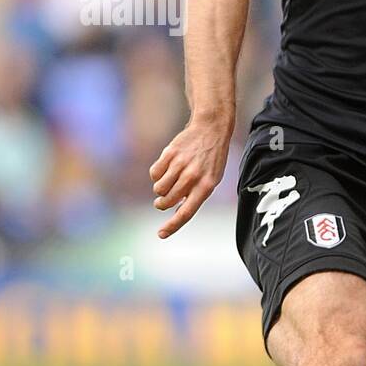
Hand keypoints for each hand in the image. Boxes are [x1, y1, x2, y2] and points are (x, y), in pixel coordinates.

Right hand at [149, 116, 232, 237]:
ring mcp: (180, 165)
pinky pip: (154, 173)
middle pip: (167, 201)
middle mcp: (193, 177)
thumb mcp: (212, 180)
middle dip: (161, 204)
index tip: (160, 234)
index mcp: (206, 187)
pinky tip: (166, 169)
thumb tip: (178, 211)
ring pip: (158, 188)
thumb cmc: (211, 160)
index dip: (172, 226)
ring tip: (169, 181)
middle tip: (162, 200)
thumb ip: (196, 196)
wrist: (211, 130)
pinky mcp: (169, 154)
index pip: (187, 212)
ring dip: (159, 189)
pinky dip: (157, 175)